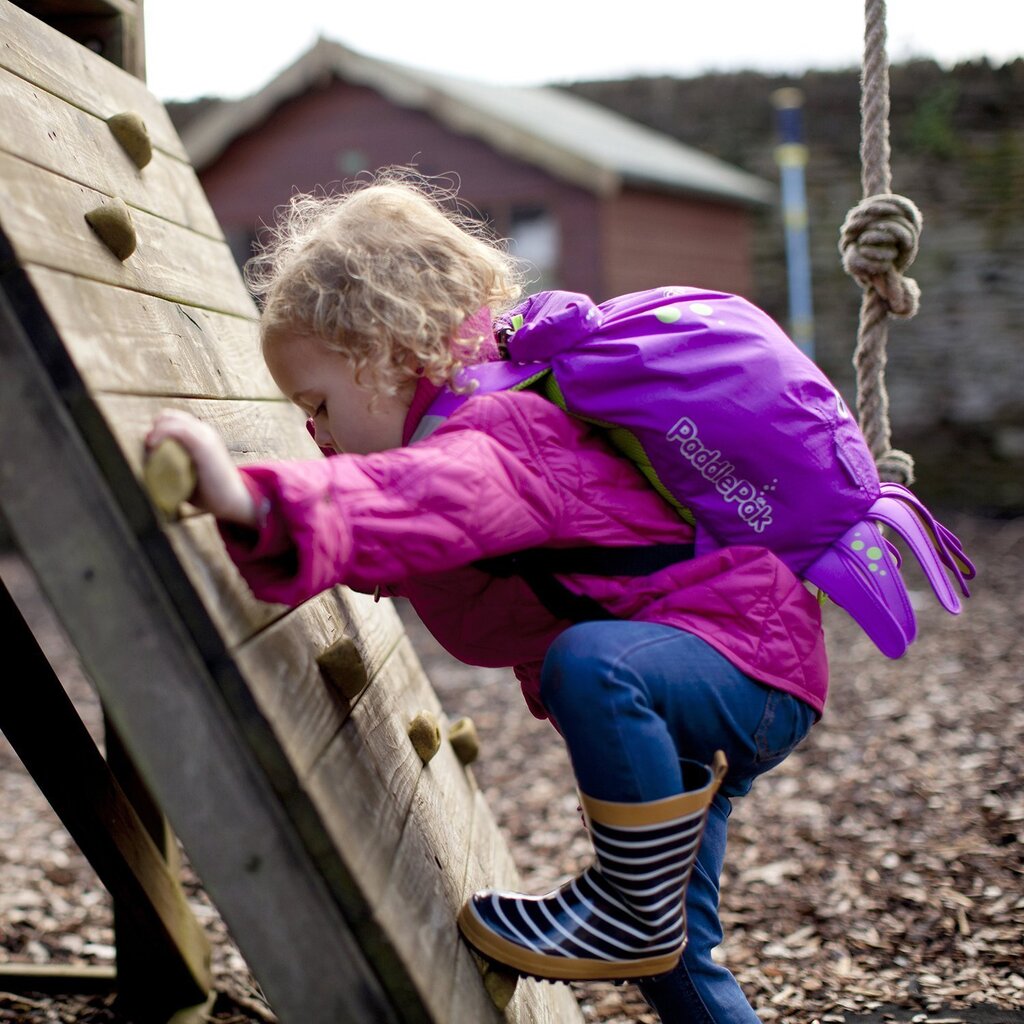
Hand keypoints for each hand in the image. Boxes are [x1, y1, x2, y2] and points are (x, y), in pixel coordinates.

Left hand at [145, 409, 256, 526]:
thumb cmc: (209, 492)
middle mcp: (204, 431)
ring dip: (155, 431)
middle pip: (169, 416)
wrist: (233, 499)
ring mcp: (205, 436)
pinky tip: (153, 444)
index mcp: (202, 436)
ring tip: (150, 446)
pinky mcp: (203, 444)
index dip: (157, 429)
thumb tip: (148, 465)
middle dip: (154, 428)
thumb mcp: (189, 474)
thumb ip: (173, 466)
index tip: (149, 446)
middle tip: (149, 447)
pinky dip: (161, 433)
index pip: (173, 419)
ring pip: (170, 418)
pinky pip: (178, 429)